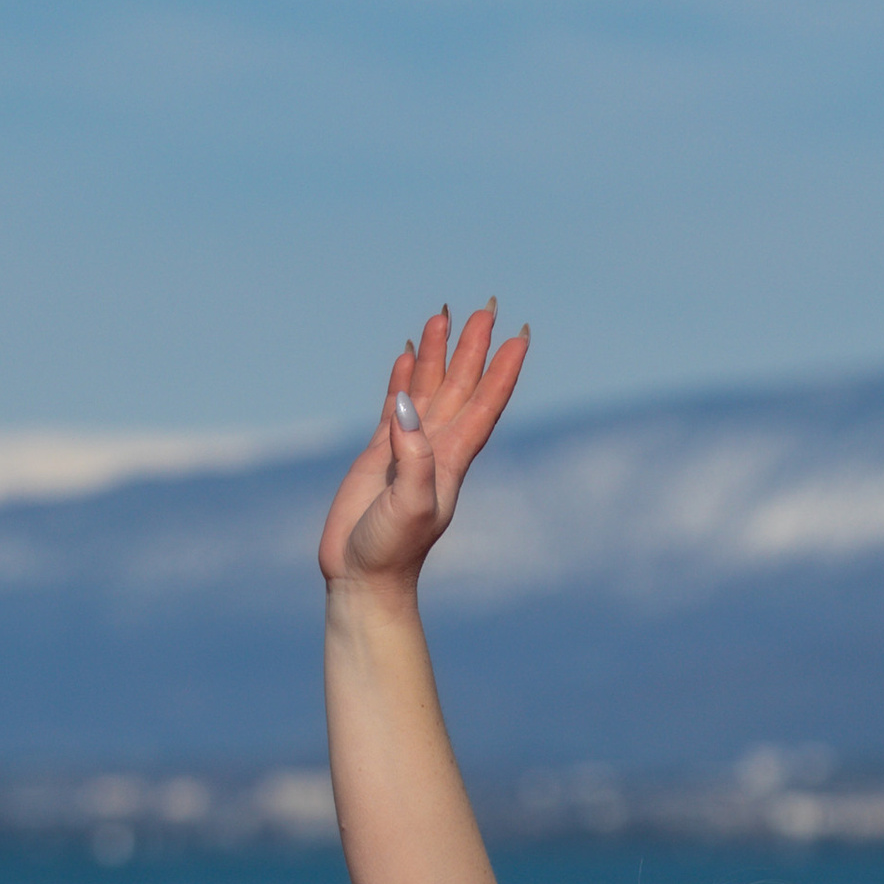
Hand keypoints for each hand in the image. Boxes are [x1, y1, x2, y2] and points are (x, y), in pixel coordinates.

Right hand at [317, 300, 529, 592]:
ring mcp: (408, 448)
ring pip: (429, 388)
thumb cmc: (391, 550)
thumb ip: (412, 457)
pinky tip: (408, 356)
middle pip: (461, 386)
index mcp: (452, 458)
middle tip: (485, 307)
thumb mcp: (409, 504)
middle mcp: (436, 447)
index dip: (503, 370)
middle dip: (473, 347)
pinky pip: (395, 404)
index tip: (520, 336)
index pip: (485, 404)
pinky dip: (403, 379)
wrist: (363, 577)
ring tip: (442, 316)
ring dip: (438, 354)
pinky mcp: (380, 454)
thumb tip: (406, 408)